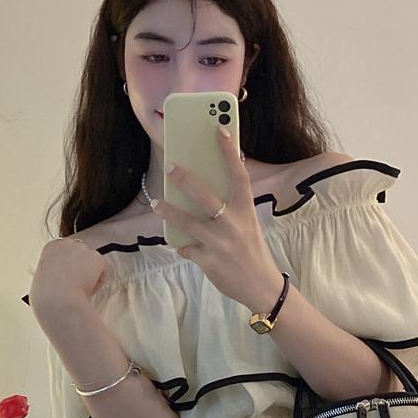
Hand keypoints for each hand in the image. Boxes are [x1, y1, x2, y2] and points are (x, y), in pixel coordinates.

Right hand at [33, 234, 108, 314]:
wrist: (57, 300)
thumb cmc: (47, 296)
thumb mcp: (43, 276)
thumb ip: (54, 270)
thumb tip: (62, 276)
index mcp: (52, 246)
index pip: (67, 252)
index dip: (69, 268)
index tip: (67, 279)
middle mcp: (68, 243)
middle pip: (81, 255)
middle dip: (81, 268)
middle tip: (76, 286)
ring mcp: (83, 248)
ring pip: (92, 263)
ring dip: (90, 276)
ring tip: (79, 289)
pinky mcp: (96, 257)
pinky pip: (103, 272)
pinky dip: (98, 283)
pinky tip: (87, 290)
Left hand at [164, 133, 284, 315]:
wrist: (261, 287)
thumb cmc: (251, 250)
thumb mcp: (248, 224)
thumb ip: (232, 206)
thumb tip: (207, 185)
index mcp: (245, 210)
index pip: (238, 175)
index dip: (229, 152)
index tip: (219, 130)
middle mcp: (233, 224)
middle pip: (206, 196)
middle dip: (186, 179)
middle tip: (171, 166)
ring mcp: (220, 243)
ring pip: (188, 223)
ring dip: (170, 212)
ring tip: (156, 203)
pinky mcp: (209, 262)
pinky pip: (188, 249)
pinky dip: (183, 246)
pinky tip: (180, 245)